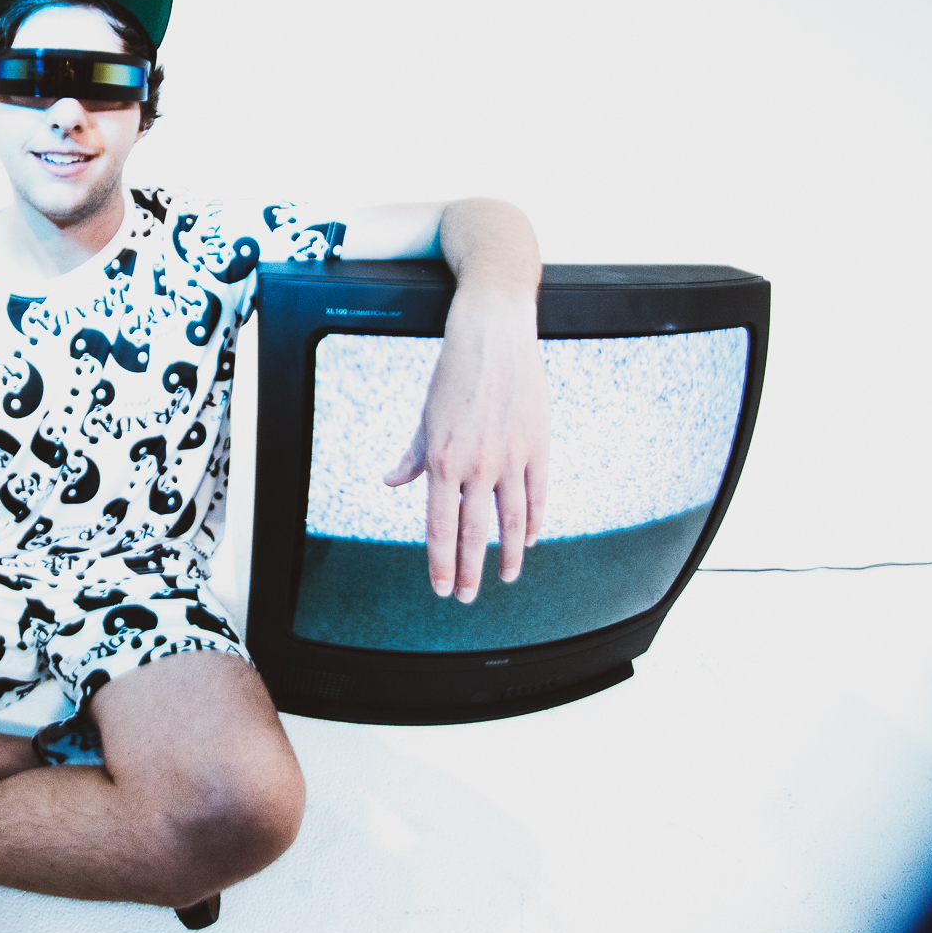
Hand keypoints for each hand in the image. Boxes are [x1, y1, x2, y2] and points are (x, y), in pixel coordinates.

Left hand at [384, 290, 548, 601]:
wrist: (493, 335)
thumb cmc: (454, 373)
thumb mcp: (426, 416)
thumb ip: (413, 456)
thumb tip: (392, 481)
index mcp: (442, 460)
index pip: (439, 527)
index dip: (441, 563)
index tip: (443, 589)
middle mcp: (476, 465)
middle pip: (474, 533)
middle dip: (470, 571)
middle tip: (467, 598)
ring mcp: (511, 457)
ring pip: (512, 521)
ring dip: (507, 555)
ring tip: (504, 576)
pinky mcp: (538, 446)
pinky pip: (539, 495)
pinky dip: (535, 522)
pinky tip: (528, 540)